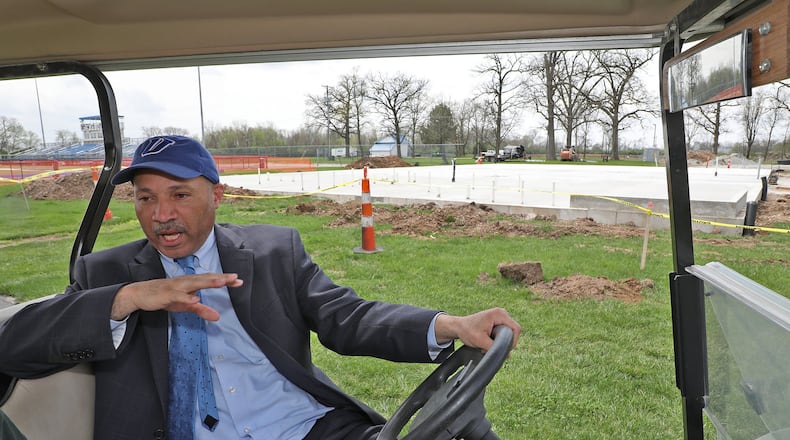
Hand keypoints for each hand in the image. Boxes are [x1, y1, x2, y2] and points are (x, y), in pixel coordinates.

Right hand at [111, 273, 242, 320]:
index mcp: (192, 283)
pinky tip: (196, 299)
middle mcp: (186, 281)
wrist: (140, 294)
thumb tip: (218, 317)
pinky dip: (187, 297)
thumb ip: (201, 310)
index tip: (239, 281)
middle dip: (221, 278)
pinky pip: (178, 295)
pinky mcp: (166, 294)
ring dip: (208, 282)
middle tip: (235, 278)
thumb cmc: (165, 297)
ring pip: (194, 283)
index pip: (211, 280)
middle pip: (206, 278)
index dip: (225, 280)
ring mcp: (176, 286)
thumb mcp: (185, 305)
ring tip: (221, 282)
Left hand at [434, 308, 520, 351]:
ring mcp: (500, 317)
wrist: (459, 327)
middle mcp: (502, 313)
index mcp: (499, 314)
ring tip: (488, 343)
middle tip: (491, 346)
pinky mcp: (498, 322)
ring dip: (500, 341)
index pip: (516, 329)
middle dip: (505, 342)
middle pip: (513, 332)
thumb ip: (494, 347)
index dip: (513, 341)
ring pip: (509, 334)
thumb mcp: (480, 341)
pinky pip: (504, 333)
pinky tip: (488, 341)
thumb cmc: (467, 331)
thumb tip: (507, 355)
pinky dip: (498, 339)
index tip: (503, 349)